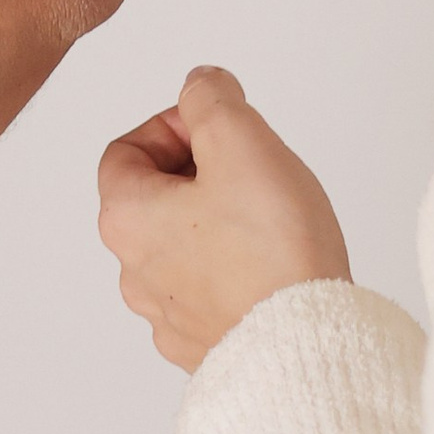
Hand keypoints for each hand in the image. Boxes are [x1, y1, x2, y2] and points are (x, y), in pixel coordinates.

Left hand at [96, 67, 351, 371]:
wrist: (308, 345)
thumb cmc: (272, 250)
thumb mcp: (239, 139)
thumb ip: (211, 98)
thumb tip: (201, 86)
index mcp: (126, 219)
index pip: (126, 150)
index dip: (174, 127)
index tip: (219, 130)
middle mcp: (134, 273)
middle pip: (154, 198)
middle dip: (200, 173)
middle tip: (251, 171)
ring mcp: (169, 316)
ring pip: (182, 247)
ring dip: (217, 223)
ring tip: (268, 220)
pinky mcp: (206, 346)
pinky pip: (211, 292)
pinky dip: (235, 270)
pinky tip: (272, 265)